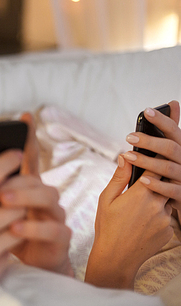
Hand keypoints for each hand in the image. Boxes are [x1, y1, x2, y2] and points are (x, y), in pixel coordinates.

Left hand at [0, 113, 72, 275]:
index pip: (29, 159)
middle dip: (14, 180)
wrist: (29, 268)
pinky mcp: (61, 238)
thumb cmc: (7, 235)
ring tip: (3, 202)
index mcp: (28, 188)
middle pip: (35, 178)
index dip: (28, 137)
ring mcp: (55, 215)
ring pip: (47, 197)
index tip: (24, 116)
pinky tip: (14, 229)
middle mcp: (44, 197)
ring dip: (24, 198)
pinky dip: (33, 228)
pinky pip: (52, 229)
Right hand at [85, 155, 172, 288]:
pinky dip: (158, 216)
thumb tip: (125, 157)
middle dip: (156, 181)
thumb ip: (119, 177)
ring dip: (158, 200)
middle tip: (143, 186)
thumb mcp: (106, 199)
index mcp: (141, 193)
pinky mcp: (170, 231)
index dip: (152, 162)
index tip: (149, 160)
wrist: (116, 258)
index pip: (155, 168)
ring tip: (139, 209)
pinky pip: (167, 217)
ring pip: (167, 201)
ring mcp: (166, 219)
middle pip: (165, 183)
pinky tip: (142, 224)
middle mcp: (157, 204)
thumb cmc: (107, 227)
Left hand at [123, 100, 180, 217]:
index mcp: (180, 150)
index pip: (174, 132)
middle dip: (150, 141)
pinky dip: (157, 185)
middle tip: (129, 137)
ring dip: (147, 162)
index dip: (163, 120)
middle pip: (171, 148)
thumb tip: (172, 103)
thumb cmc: (169, 174)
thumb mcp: (168, 153)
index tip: (146, 111)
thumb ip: (168, 132)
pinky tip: (142, 180)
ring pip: (168, 167)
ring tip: (128, 156)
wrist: (177, 202)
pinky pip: (172, 190)